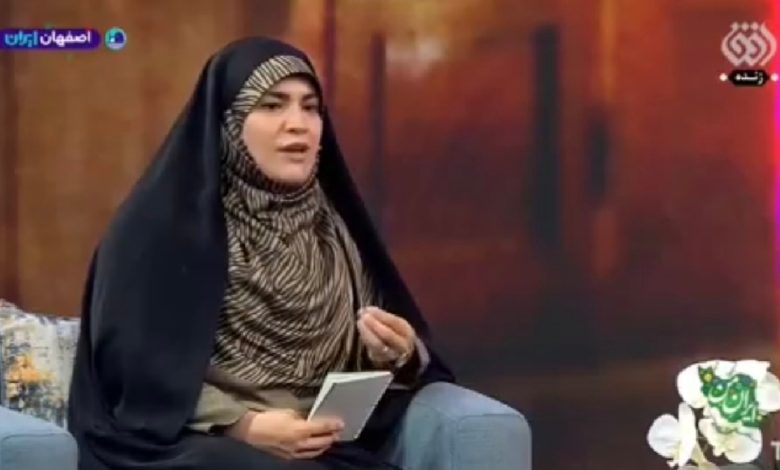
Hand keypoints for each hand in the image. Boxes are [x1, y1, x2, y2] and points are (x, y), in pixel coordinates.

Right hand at [224, 409, 343, 459]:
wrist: (251, 431)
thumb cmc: (269, 418)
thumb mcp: (288, 412)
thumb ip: (302, 418)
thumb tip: (312, 420)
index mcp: (300, 430)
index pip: (322, 428)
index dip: (333, 425)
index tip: (341, 422)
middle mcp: (299, 444)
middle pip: (323, 442)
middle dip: (332, 436)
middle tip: (339, 431)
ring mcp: (294, 453)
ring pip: (316, 451)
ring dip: (325, 445)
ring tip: (330, 439)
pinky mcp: (288, 457)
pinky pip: (306, 455)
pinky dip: (314, 451)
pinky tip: (317, 446)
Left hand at [356, 306, 416, 367]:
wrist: (400, 353)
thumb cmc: (395, 333)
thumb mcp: (394, 324)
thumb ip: (381, 317)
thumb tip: (364, 310)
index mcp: (408, 333)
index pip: (395, 323)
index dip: (380, 315)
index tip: (368, 309)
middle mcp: (403, 346)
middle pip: (388, 335)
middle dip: (374, 324)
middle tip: (363, 317)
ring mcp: (392, 355)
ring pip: (378, 345)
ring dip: (366, 332)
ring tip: (360, 322)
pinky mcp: (381, 361)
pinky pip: (371, 350)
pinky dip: (365, 339)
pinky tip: (361, 331)